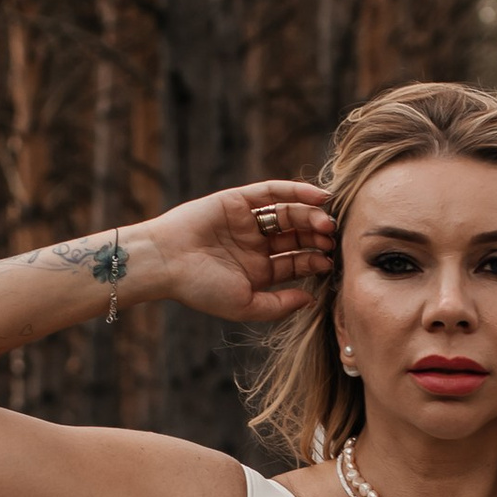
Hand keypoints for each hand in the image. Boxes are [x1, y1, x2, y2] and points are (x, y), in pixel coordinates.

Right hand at [135, 180, 335, 322]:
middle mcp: (256, 244)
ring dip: (310, 216)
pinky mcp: (238, 199)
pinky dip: (296, 191)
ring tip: (326, 222)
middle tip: (332, 239)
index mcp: (259, 270)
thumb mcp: (245, 305)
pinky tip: (317, 196)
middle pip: (296, 237)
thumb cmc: (200, 288)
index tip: (330, 263)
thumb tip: (311, 300)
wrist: (165, 262)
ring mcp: (248, 221)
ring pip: (288, 214)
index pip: (296, 263)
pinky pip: (272, 191)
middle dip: (316, 238)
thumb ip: (279, 305)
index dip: (315, 261)